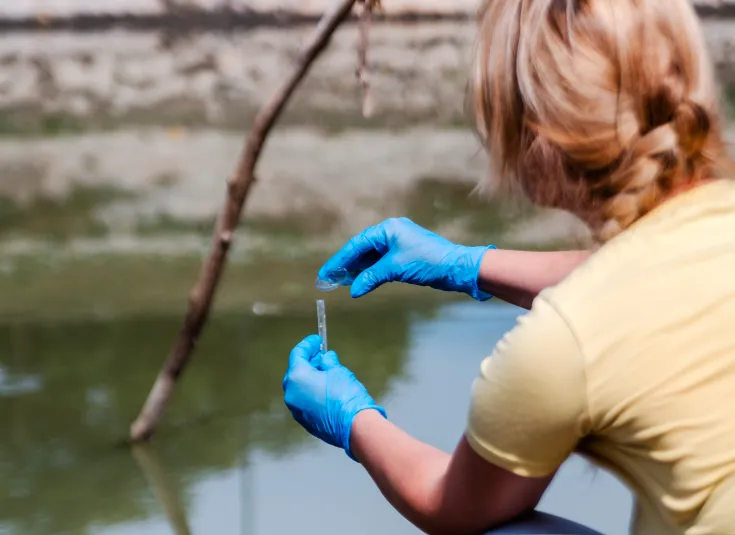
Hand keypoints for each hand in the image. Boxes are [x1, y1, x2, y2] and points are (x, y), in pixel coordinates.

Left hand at [282, 334, 386, 460]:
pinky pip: (304, 400)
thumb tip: (325, 358)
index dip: (308, 345)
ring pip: (299, 387)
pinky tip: (325, 388)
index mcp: (297, 378)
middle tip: (321, 354)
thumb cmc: (346, 395)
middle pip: (296, 371)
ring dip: (310, 377)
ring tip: (326, 371)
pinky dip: (311, 391)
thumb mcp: (338, 371)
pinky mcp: (304, 420)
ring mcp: (296, 409)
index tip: (317, 340)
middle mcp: (291, 394)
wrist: (354, 426)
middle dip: (309, 361)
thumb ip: (328, 362)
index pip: (298, 354)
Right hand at [318, 217, 495, 299]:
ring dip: (358, 269)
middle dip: (346, 265)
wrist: (457, 267)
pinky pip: (381, 261)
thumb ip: (371, 277)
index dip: (340, 260)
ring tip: (341, 282)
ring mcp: (399, 243)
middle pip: (362, 249)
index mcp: (388, 228)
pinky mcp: (405, 254)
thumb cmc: (428, 262)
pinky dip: (370, 271)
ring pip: (371, 256)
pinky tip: (361, 280)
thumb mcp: (395, 269)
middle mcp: (392, 232)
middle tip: (329, 280)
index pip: (357, 244)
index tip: (326, 274)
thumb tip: (353, 289)